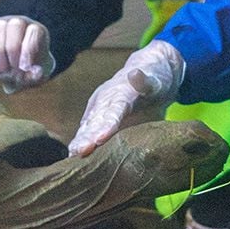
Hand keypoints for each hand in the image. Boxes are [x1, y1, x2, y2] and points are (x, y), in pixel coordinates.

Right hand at [0, 16, 55, 92]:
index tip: (24, 67)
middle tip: (12, 68)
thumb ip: (36, 75)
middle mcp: (22, 22)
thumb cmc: (27, 72)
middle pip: (16, 25)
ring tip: (2, 69)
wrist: (13, 72)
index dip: (28, 49)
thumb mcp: (35, 77)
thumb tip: (37, 72)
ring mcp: (4, 22)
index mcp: (39, 31)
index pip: (34, 31)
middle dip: (12, 48)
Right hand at [68, 39, 184, 156]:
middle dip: (87, 136)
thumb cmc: (156, 79)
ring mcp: (99, 109)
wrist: (149, 72)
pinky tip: (73, 156)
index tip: (101, 138)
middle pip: (96, 120)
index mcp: (121, 92)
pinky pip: (88, 131)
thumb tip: (135, 73)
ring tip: (73, 155)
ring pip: (88, 126)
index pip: (114, 110)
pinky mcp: (98, 118)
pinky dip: (82, 142)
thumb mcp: (156, 79)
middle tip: (79, 152)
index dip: (107, 124)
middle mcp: (106, 100)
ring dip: (81, 140)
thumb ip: (146, 81)